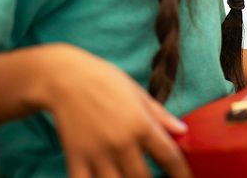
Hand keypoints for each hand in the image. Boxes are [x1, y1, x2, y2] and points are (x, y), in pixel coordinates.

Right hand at [44, 48, 192, 177]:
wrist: (64, 78)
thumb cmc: (104, 81)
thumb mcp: (138, 93)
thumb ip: (160, 115)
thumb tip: (183, 130)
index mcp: (141, 125)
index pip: (169, 157)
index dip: (182, 174)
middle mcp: (122, 142)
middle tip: (154, 177)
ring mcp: (98, 153)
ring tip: (129, 176)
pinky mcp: (76, 158)